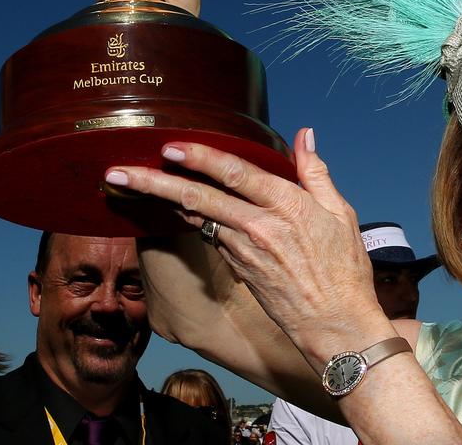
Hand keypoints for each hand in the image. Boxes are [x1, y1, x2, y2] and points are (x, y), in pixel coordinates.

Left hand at [104, 129, 390, 364]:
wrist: (335, 326)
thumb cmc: (344, 269)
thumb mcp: (340, 213)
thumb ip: (316, 172)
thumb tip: (305, 136)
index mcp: (287, 206)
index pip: (235, 174)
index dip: (200, 158)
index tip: (170, 147)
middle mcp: (259, 227)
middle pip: (197, 199)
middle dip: (153, 184)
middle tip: (117, 173)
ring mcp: (244, 251)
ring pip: (196, 218)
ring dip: (162, 201)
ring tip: (129, 186)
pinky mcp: (238, 269)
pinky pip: (210, 236)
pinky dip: (190, 220)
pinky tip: (173, 208)